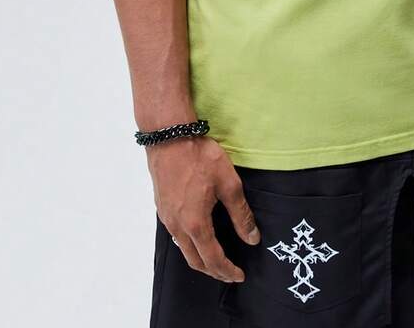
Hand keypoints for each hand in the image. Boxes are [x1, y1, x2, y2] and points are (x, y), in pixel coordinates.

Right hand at [147, 134, 260, 281]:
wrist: (168, 137)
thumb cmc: (199, 157)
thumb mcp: (228, 183)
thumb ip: (241, 214)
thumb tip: (252, 238)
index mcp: (195, 224)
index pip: (213, 259)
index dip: (227, 271)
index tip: (239, 275)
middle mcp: (177, 226)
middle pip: (195, 260)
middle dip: (213, 271)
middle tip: (228, 273)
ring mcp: (166, 217)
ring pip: (183, 249)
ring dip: (200, 259)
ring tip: (215, 258)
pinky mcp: (162, 207)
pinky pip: (176, 235)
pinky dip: (189, 244)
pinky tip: (198, 235)